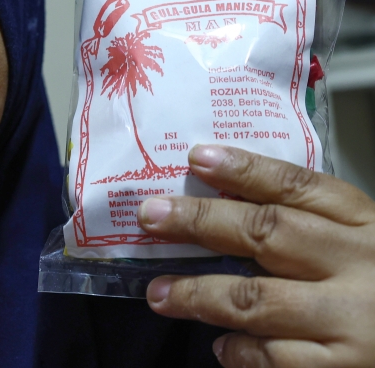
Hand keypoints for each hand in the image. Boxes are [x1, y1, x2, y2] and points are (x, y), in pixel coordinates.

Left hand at [139, 145, 374, 366]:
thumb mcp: (364, 240)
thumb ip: (311, 222)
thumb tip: (225, 199)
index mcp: (364, 224)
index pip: (298, 185)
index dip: (244, 170)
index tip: (198, 158)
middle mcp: (358, 265)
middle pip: (267, 232)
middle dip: (201, 222)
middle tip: (151, 216)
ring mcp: (352, 321)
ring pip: (257, 299)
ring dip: (199, 294)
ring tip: (160, 292)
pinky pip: (277, 358)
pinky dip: (240, 351)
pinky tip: (219, 345)